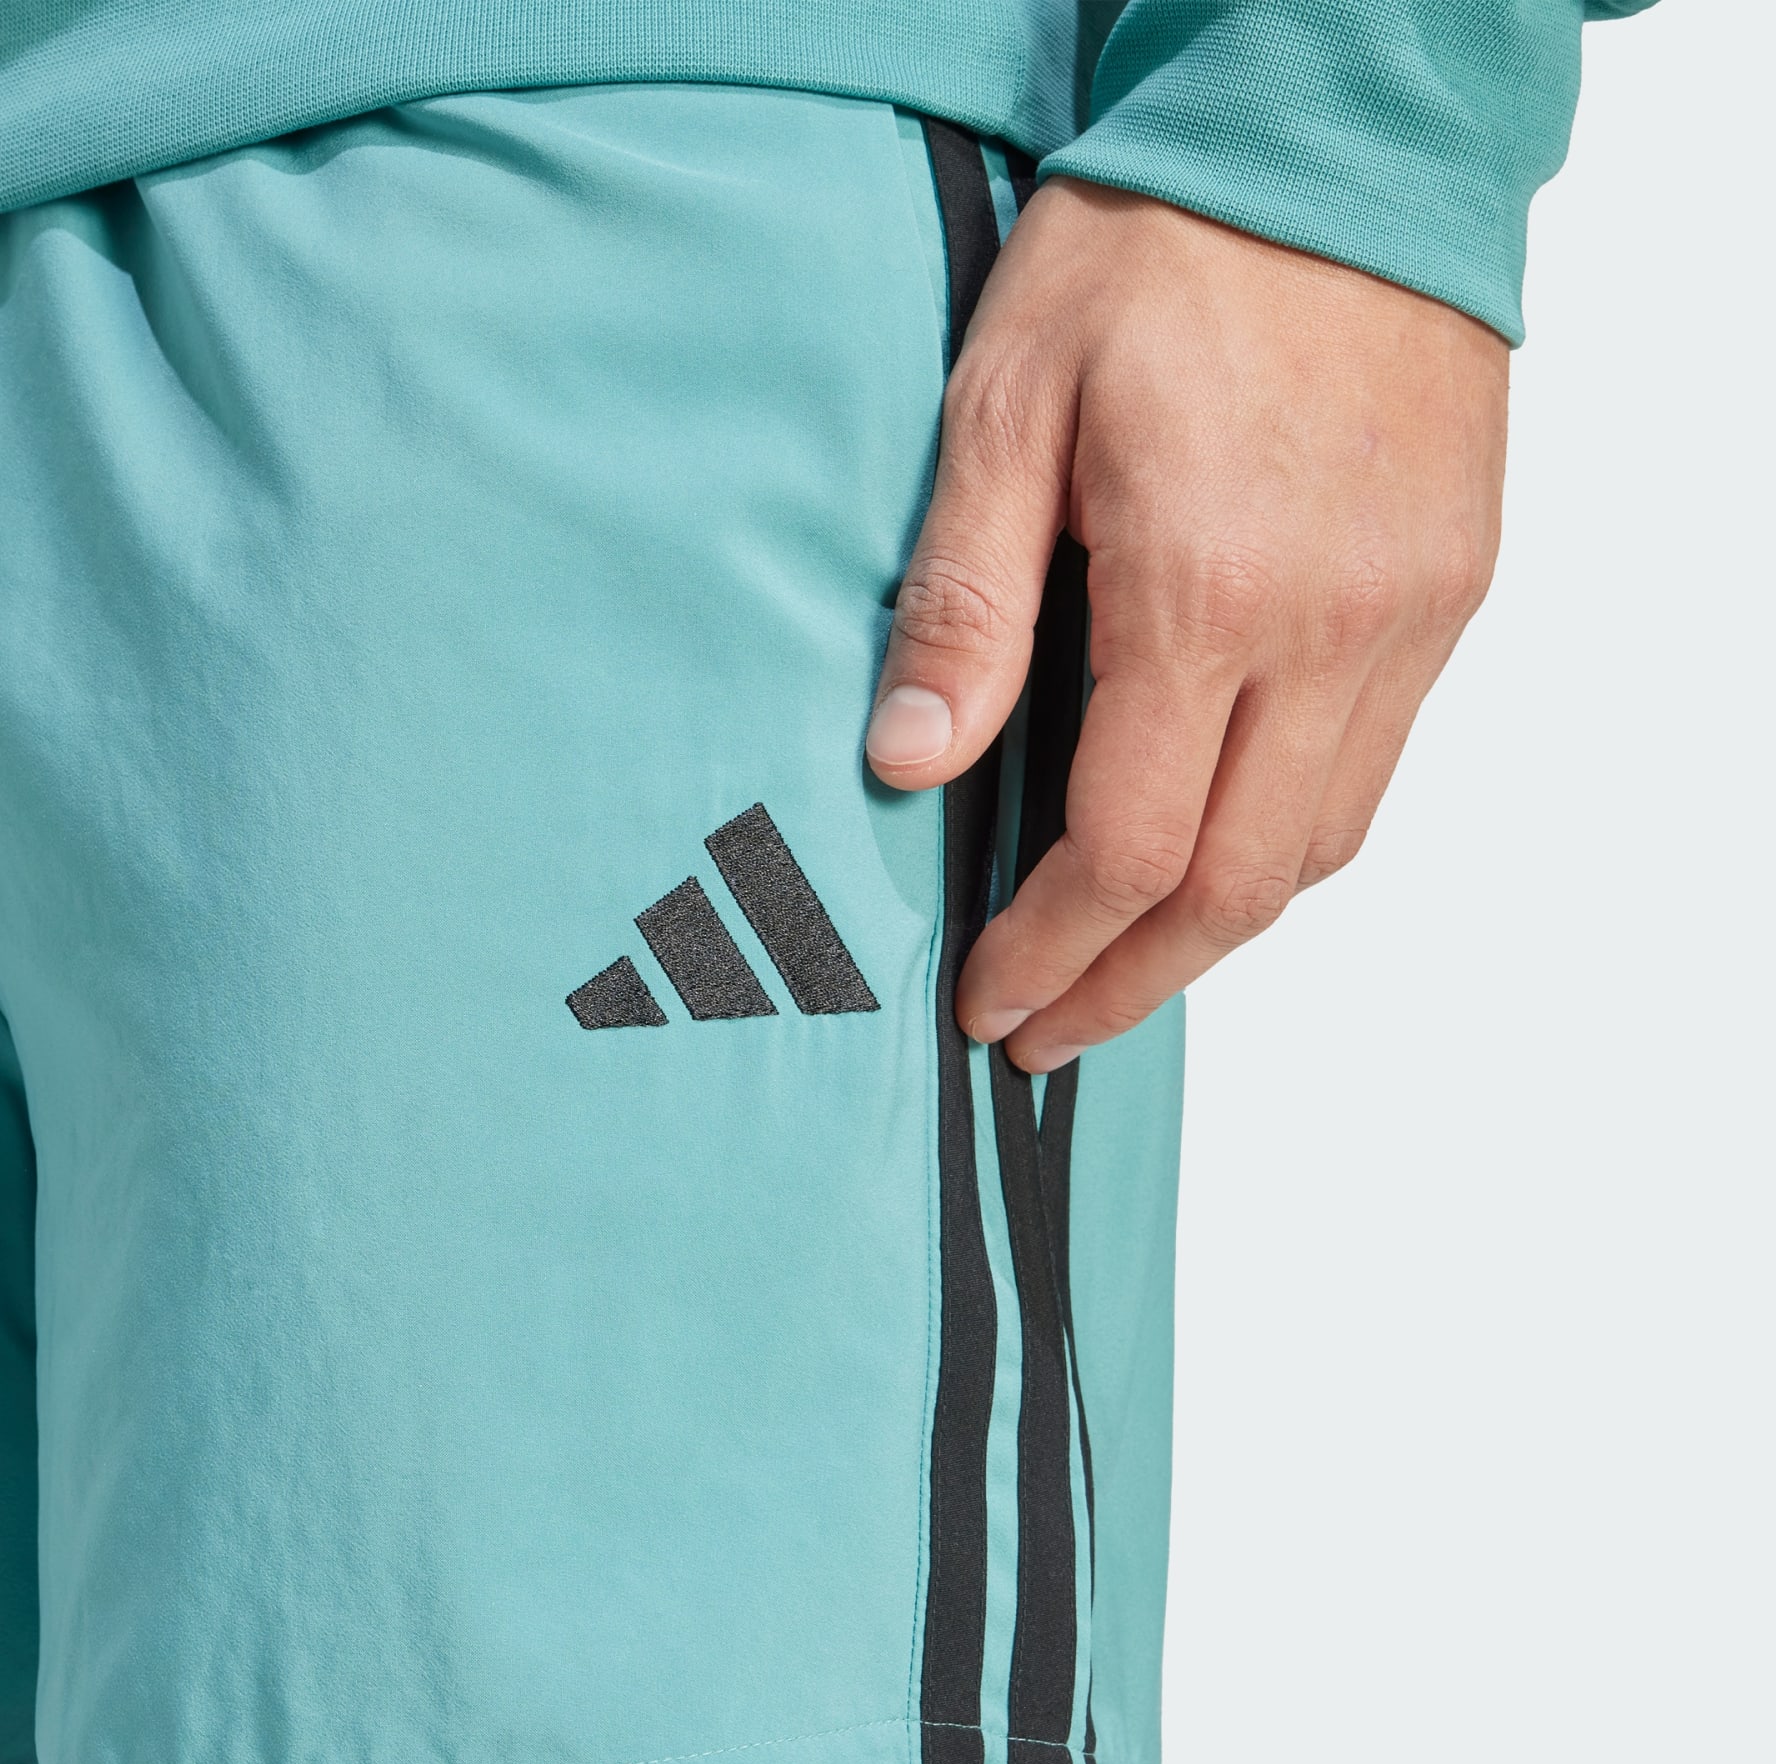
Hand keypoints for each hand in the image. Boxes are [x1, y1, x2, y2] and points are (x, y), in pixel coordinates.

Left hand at [865, 183, 1508, 1069]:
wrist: (1339, 135)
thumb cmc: (1160, 246)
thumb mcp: (1006, 402)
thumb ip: (961, 599)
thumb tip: (908, 763)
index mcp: (1206, 591)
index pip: (1126, 849)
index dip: (1051, 951)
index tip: (994, 1002)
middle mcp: (1332, 627)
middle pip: (1235, 889)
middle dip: (1131, 985)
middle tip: (1052, 1032)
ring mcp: (1410, 615)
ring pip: (1321, 847)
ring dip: (1215, 932)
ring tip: (1123, 965)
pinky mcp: (1452, 588)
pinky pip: (1376, 768)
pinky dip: (1290, 842)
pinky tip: (1218, 848)